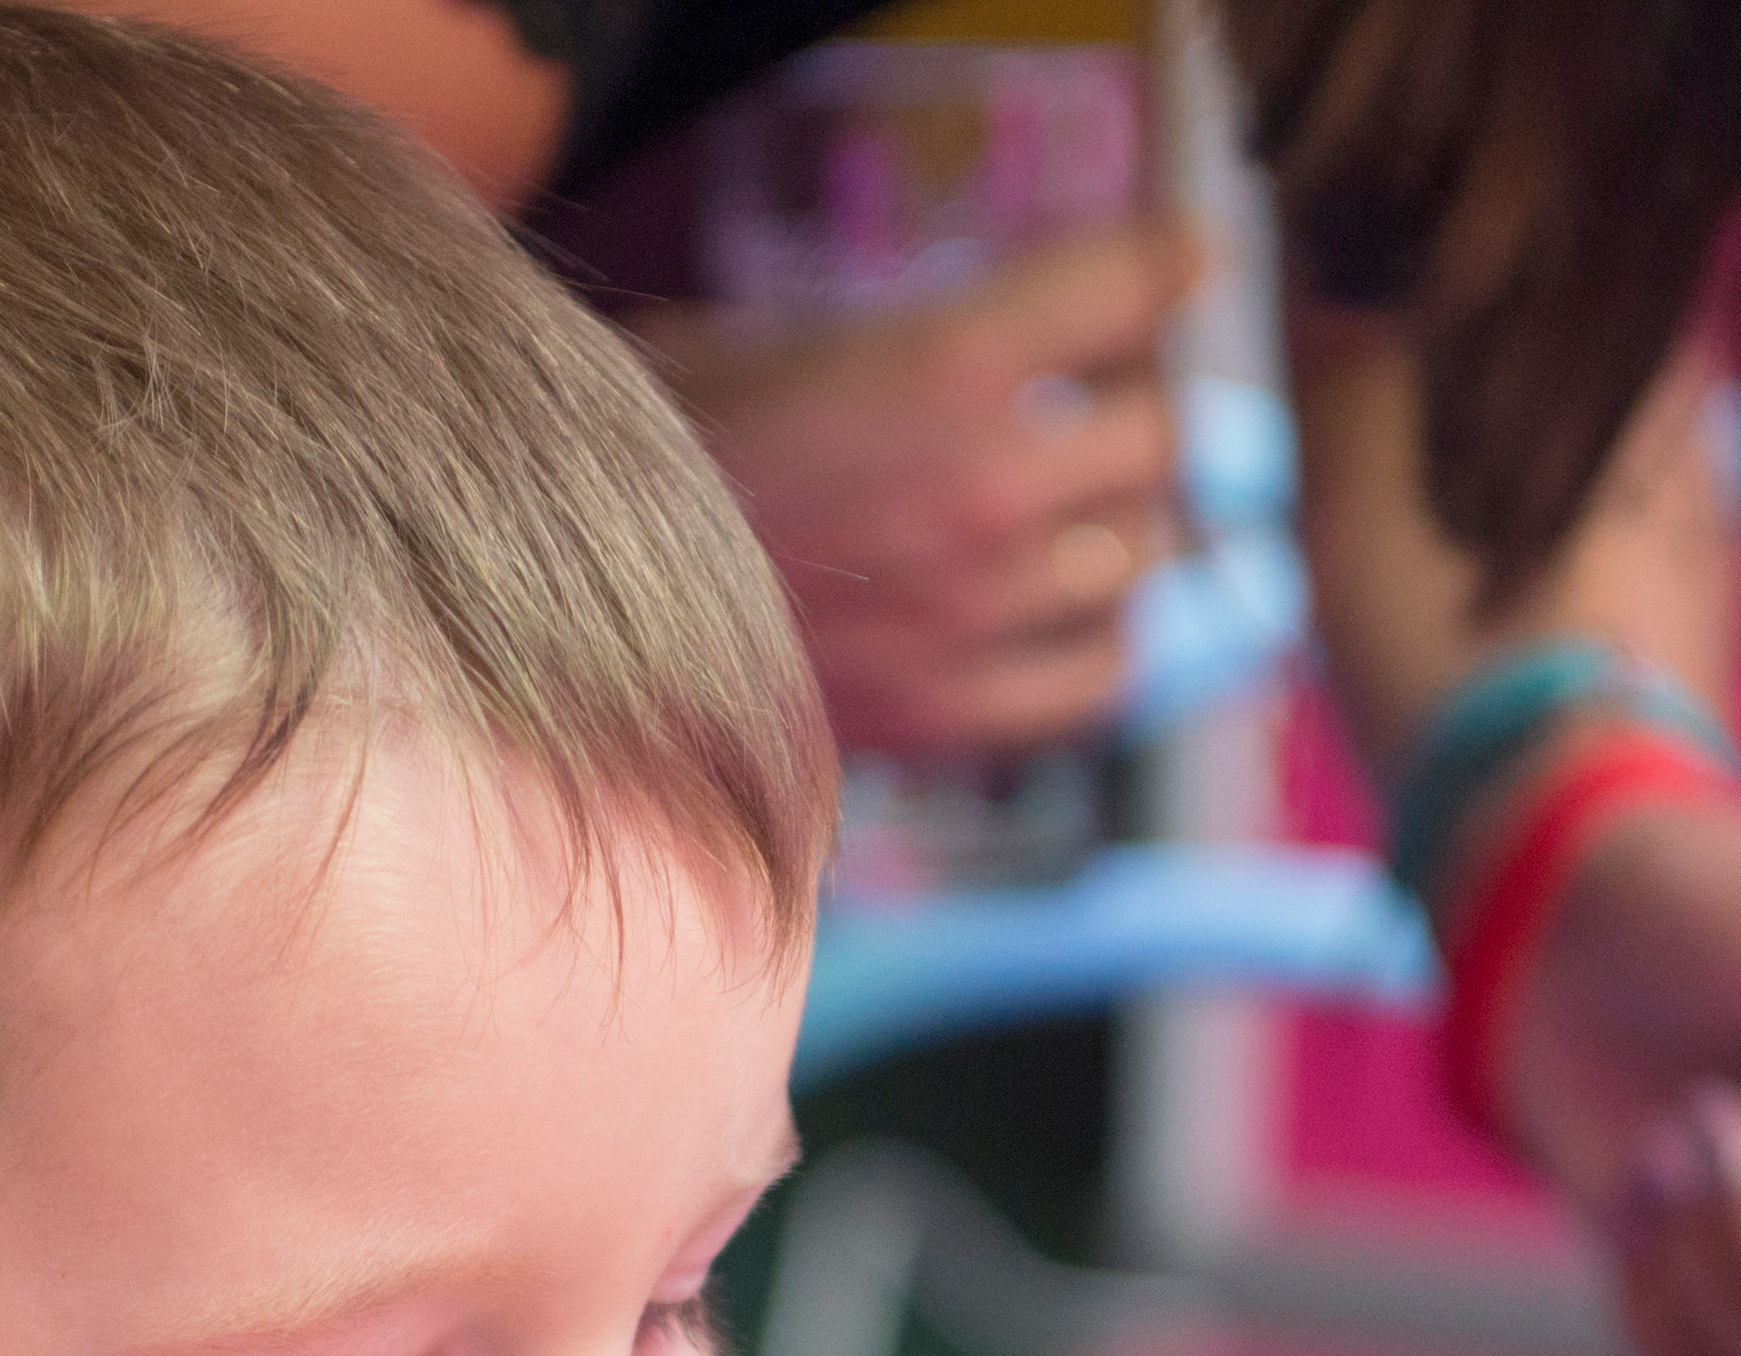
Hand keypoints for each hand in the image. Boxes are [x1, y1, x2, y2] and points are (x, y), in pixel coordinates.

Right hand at [638, 222, 1196, 757]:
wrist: (557, 591)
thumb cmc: (654, 447)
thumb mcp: (777, 336)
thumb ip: (918, 336)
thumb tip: (1019, 338)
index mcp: (939, 363)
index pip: (1132, 288)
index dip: (1169, 263)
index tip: (1184, 258)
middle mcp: (983, 490)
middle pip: (1164, 434)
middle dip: (1139, 405)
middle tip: (1106, 392)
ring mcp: (976, 613)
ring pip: (1144, 553)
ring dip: (1120, 520)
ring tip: (1070, 504)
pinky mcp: (950, 711)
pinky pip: (1102, 675)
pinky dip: (1102, 635)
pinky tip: (1063, 608)